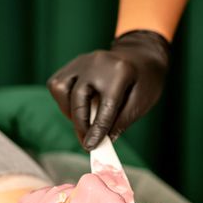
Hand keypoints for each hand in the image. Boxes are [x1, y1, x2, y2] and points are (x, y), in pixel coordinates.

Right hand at [47, 30, 169, 150]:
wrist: (140, 55)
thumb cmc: (144, 81)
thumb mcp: (142, 102)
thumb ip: (122, 121)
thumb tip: (102, 140)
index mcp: (120, 71)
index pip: (106, 106)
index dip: (97, 129)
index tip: (90, 147)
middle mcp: (97, 62)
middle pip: (78, 98)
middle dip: (81, 125)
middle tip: (86, 142)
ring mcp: (82, 61)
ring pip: (61, 89)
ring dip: (69, 111)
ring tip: (84, 122)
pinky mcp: (72, 64)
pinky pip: (57, 85)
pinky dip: (63, 101)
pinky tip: (77, 108)